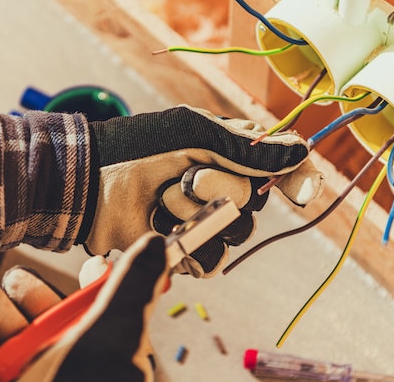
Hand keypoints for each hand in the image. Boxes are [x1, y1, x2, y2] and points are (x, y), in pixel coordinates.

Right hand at [0, 233, 168, 381]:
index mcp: (100, 344)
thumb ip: (132, 289)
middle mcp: (65, 358)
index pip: (95, 301)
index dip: (91, 280)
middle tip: (17, 292)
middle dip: (24, 292)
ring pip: (4, 327)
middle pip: (39, 307)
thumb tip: (157, 242)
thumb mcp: (116, 337)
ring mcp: (27, 374)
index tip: (91, 269)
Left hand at [80, 105, 322, 276]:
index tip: (300, 191)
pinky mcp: (185, 249)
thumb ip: (248, 147)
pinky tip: (161, 224)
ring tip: (163, 200)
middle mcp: (223, 185)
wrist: (91, 181)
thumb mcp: (194, 134)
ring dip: (197, 215)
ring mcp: (205, 219)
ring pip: (235, 233)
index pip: (280, 166)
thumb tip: (303, 150)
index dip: (296, 178)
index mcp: (231, 151)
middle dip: (219, 188)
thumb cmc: (138, 147)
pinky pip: (209, 259)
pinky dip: (187, 243)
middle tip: (185, 177)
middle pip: (256, 201)